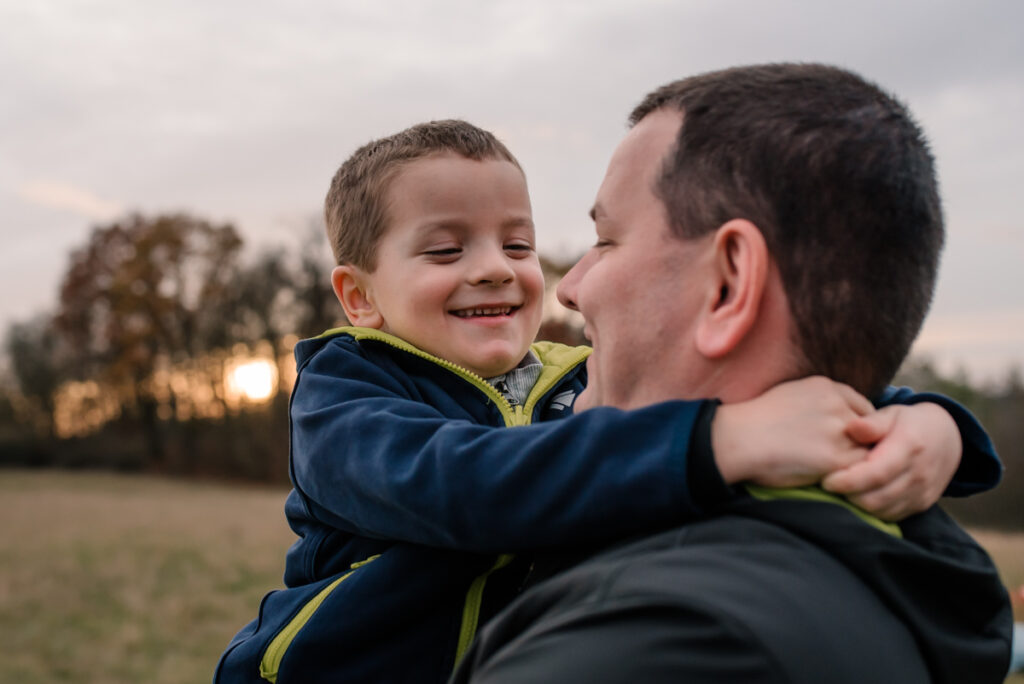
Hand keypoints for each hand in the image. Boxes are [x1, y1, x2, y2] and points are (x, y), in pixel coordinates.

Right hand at [713, 376, 873, 486]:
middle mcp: (837, 404)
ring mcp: (838, 431)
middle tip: (842, 459)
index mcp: (826, 386)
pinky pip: (859, 470)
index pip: (863, 408)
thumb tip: (842, 418)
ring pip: (867, 450)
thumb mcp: (792, 394)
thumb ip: (822, 401)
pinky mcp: (835, 458)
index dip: (857, 428)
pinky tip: (829, 478)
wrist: (737, 440)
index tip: (845, 441)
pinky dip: (850, 477)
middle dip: (860, 444)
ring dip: (856, 462)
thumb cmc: (757, 423)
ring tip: (834, 471)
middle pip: (871, 429)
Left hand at [821, 403, 961, 520]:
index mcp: (910, 447)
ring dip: (857, 504)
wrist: (948, 439)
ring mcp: (922, 493)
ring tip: (842, 489)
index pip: (876, 474)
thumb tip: (852, 427)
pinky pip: (891, 516)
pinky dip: (872, 510)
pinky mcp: (921, 505)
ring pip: (881, 511)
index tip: (826, 481)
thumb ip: (872, 423)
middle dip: (848, 495)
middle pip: (876, 498)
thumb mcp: (892, 414)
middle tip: (829, 484)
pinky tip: (859, 495)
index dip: (848, 481)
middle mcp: (919, 474)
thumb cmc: (909, 422)